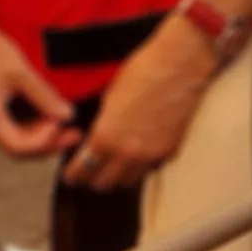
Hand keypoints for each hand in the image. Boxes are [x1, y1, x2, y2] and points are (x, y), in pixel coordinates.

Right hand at [0, 0, 76, 159]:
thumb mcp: (21, 71)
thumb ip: (44, 96)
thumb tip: (67, 115)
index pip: (17, 146)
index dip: (43, 140)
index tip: (62, 123)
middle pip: (16, 149)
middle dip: (47, 143)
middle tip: (74, 134)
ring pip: (14, 141)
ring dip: (40, 137)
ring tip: (65, 126)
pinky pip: (10, 130)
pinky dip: (30, 128)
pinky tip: (48, 119)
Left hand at [67, 22, 216, 192]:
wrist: (180, 67)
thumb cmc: (141, 71)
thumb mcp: (110, 96)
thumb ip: (103, 122)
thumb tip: (100, 134)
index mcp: (105, 136)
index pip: (83, 169)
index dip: (75, 175)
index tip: (72, 177)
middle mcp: (127, 153)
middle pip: (105, 183)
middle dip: (95, 179)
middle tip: (91, 173)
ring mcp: (151, 155)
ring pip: (129, 181)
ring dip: (119, 176)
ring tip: (115, 167)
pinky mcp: (170, 151)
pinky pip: (150, 168)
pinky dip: (142, 166)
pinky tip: (140, 155)